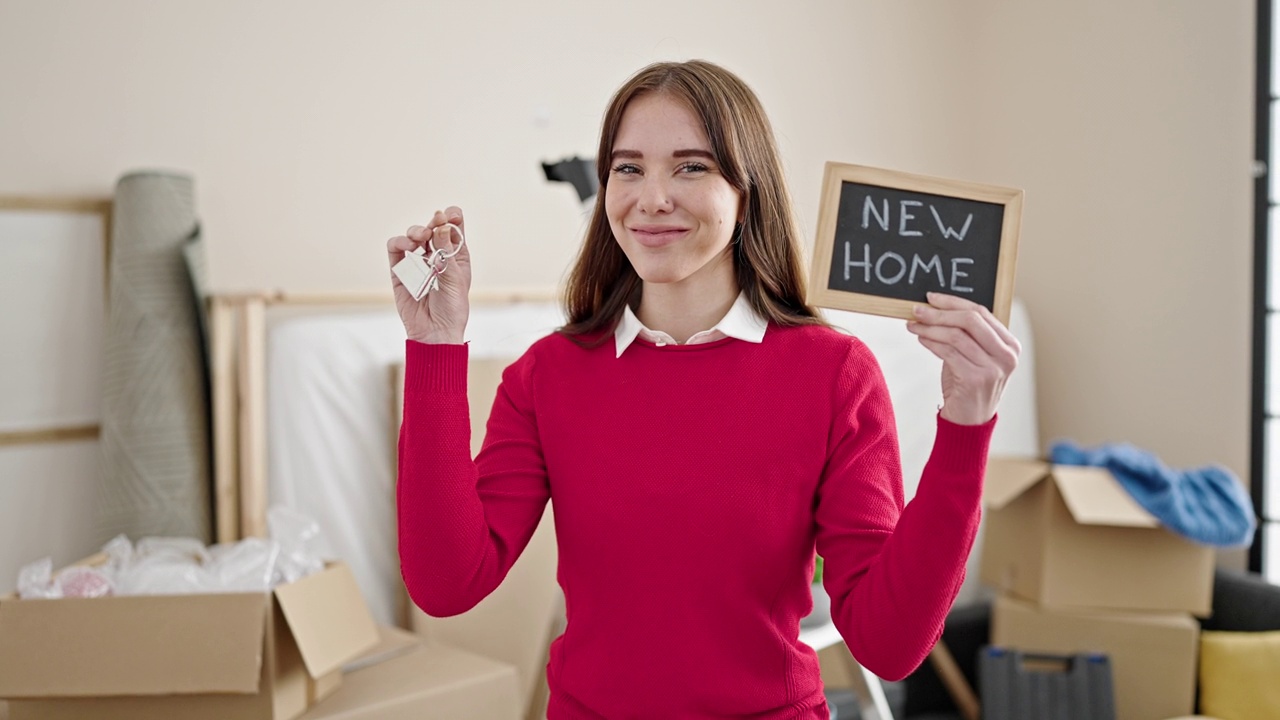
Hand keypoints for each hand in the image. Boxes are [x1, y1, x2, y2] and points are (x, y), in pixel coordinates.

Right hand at [387, 206, 471, 343]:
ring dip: (416, 231)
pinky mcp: (399, 271)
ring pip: (413, 235)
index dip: (452, 218)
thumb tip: (440, 226)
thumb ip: (446, 252)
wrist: (435, 332)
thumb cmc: (451, 308)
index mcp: (456, 255)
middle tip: (435, 222)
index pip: (453, 228)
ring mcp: (417, 262)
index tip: (451, 214)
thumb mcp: (455, 278)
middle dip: (434, 222)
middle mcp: (436, 255)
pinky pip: (395, 250)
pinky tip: (408, 247)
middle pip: (433, 228)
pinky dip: (399, 242)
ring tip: (421, 238)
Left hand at [906, 292, 1019, 425]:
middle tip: (918, 309)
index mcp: (1010, 345)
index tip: (932, 297)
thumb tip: (937, 307)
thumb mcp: (975, 355)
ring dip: (930, 327)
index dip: (954, 302)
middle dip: (940, 312)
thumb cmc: (968, 384)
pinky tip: (920, 338)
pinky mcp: (975, 379)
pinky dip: (931, 342)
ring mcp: (993, 368)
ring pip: (956, 335)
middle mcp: (1007, 355)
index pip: (982, 312)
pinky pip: (948, 352)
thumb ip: (966, 333)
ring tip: (913, 325)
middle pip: (971, 320)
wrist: (969, 422)